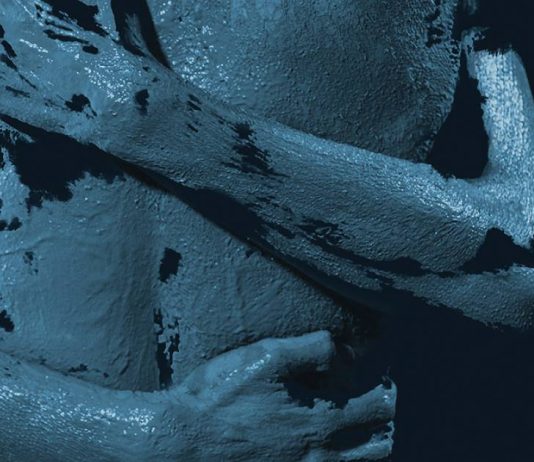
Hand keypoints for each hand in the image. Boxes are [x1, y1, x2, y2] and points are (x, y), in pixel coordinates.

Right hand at [159, 331, 394, 461]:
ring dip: (365, 450)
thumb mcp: (267, 357)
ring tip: (352, 431)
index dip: (386, 391)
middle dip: (384, 425)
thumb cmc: (222, 396)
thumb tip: (347, 353)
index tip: (381, 380)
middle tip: (373, 407)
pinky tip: (323, 450)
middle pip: (379, 448)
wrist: (182, 443)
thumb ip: (314, 349)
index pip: (380, 409)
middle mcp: (320, 457)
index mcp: (320, 421)